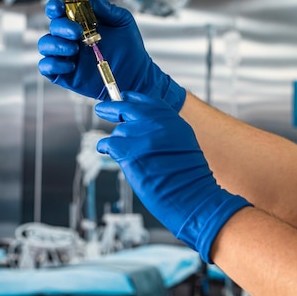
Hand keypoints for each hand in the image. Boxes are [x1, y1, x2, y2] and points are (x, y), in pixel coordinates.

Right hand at [37, 0, 185, 110]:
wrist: (136, 74)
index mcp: (81, 22)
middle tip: (77, 32)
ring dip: (55, 44)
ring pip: (45, 45)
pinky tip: (71, 65)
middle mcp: (71, 37)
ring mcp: (67, 55)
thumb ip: (105, 7)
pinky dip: (54, 64)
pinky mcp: (66, 74)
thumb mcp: (122, 22)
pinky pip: (47, 67)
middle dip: (61, 26)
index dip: (55, 5)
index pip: (60, 10)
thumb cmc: (130, 48)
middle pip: (53, 26)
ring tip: (75, 48)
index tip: (60, 5)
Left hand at [95, 92, 251, 261]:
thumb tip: (141, 125)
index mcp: (172, 120)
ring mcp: (143, 135)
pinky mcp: (130, 151)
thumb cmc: (188, 179)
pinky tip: (106, 152)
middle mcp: (158, 123)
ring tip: (123, 154)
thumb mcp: (182, 143)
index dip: (132, 100)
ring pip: (118, 132)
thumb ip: (163, 129)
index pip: (147, 101)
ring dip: (117, 142)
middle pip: (127, 108)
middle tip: (102, 109)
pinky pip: (108, 144)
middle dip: (113, 108)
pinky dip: (105, 148)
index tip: (123, 98)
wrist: (194, 197)